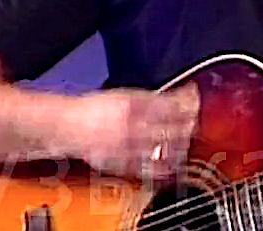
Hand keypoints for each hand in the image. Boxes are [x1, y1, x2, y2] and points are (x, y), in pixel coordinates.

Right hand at [53, 84, 199, 179]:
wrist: (66, 126)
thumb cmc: (92, 109)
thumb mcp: (122, 95)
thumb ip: (147, 99)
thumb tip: (172, 100)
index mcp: (130, 104)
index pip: (168, 103)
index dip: (186, 102)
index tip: (194, 99)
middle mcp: (130, 125)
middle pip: (170, 126)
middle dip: (187, 123)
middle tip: (195, 120)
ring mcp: (126, 145)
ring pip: (162, 147)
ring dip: (179, 144)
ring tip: (187, 140)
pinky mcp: (121, 163)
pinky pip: (148, 167)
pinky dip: (164, 166)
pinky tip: (173, 164)